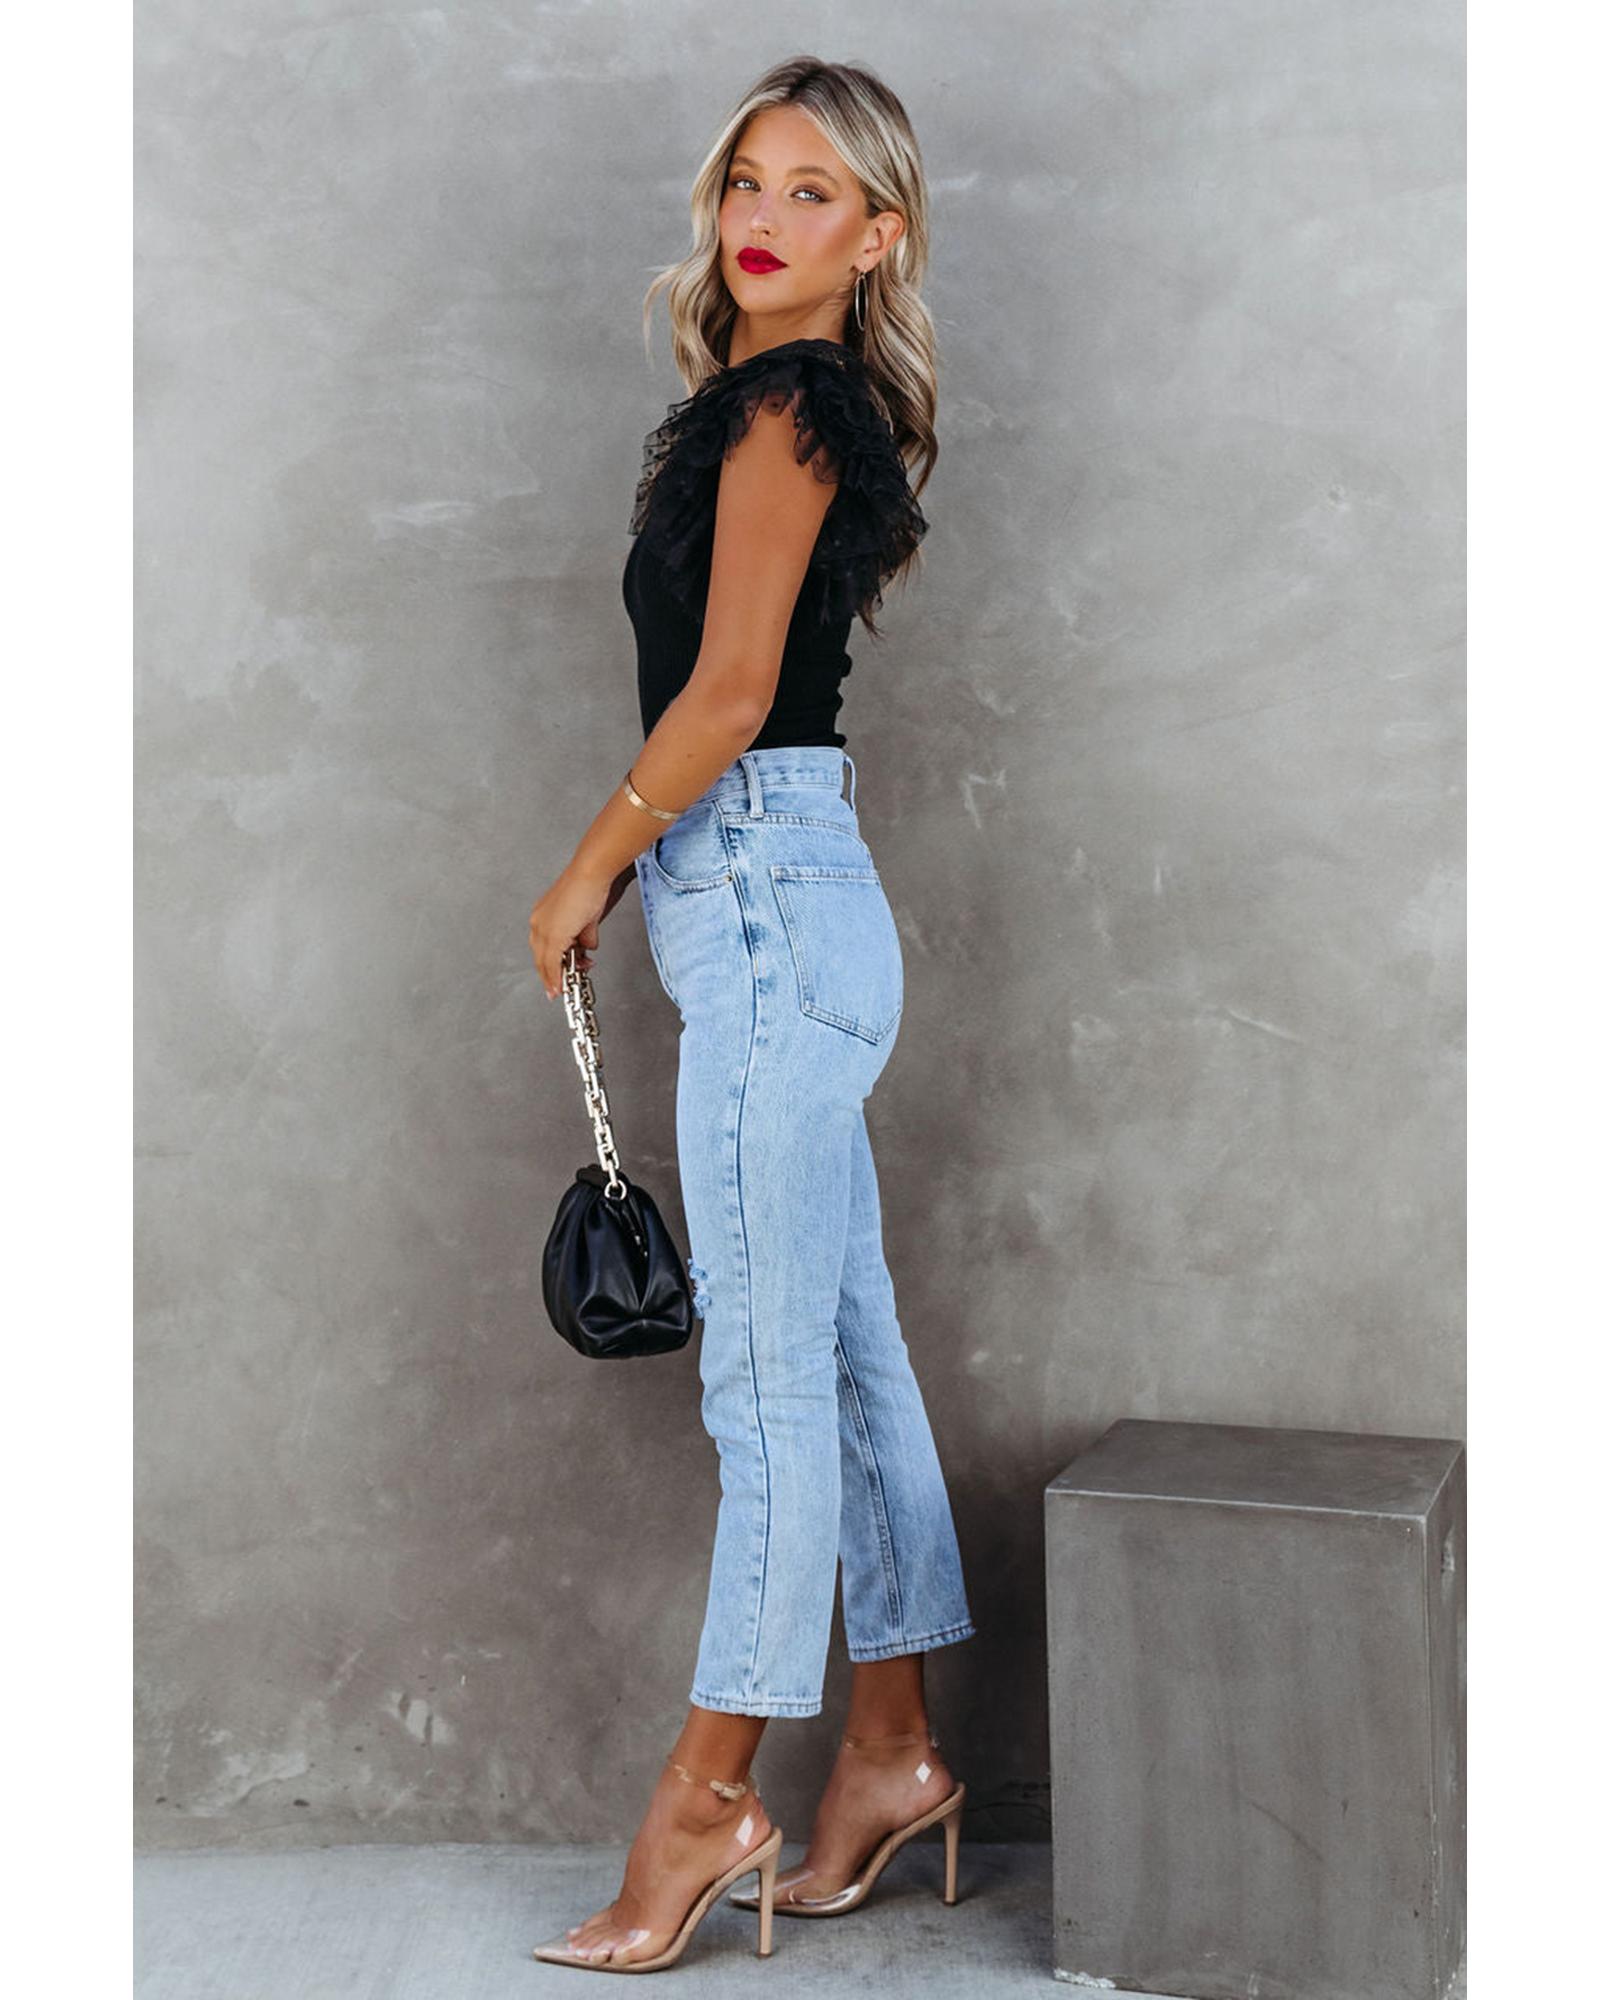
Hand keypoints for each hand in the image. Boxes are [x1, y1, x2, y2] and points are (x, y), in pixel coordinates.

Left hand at [529, 861, 634, 998]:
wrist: (590, 875)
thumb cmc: (588, 888)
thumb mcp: (587, 919)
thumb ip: (584, 936)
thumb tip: (588, 947)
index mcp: (543, 917)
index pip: (542, 948)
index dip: (549, 966)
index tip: (555, 979)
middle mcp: (538, 923)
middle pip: (540, 959)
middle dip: (551, 977)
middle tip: (560, 988)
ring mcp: (543, 929)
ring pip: (546, 962)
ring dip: (559, 976)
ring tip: (571, 982)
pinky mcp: (553, 934)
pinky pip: (552, 962)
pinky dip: (558, 976)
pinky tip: (563, 984)